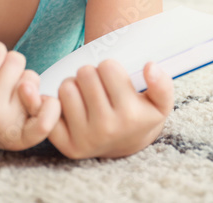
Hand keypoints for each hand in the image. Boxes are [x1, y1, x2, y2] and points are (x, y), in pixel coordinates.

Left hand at [47, 59, 173, 159]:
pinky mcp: (66, 146)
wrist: (126, 146)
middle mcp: (107, 129)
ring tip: (85, 94)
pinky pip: (50, 110)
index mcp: (130, 115)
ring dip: (74, 85)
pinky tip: (70, 105)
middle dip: (90, 74)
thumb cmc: (142, 115)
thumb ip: (162, 83)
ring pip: (66, 88)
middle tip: (97, 85)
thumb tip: (150, 66)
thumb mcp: (160, 102)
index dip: (110, 68)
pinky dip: (56, 102)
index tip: (114, 78)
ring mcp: (84, 139)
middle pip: (85, 74)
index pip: (108, 67)